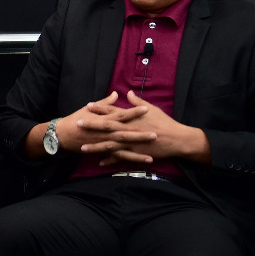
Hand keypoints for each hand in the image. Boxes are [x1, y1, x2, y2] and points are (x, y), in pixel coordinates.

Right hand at [27, 91, 149, 158]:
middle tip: (155, 134)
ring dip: (138, 150)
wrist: (63, 135)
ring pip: (124, 147)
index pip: (121, 115)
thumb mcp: (89, 109)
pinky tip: (144, 161)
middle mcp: (105, 132)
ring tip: (152, 152)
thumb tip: (116, 94)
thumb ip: (105, 103)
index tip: (146, 108)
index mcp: (103, 120)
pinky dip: (131, 159)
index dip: (133, 112)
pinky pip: (119, 156)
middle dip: (140, 134)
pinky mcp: (103, 151)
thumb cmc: (76, 120)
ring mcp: (105, 143)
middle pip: (126, 133)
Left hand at [79, 91, 209, 165]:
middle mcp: (128, 129)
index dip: (99, 108)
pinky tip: (99, 163)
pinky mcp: (135, 153)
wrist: (176, 139)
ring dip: (95, 146)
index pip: (112, 111)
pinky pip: (119, 158)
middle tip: (78, 124)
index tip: (87, 105)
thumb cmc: (164, 122)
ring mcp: (130, 142)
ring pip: (109, 144)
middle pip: (106, 126)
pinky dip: (110, 160)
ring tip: (82, 148)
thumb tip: (127, 92)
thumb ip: (137, 102)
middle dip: (91, 125)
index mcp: (131, 118)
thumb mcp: (151, 109)